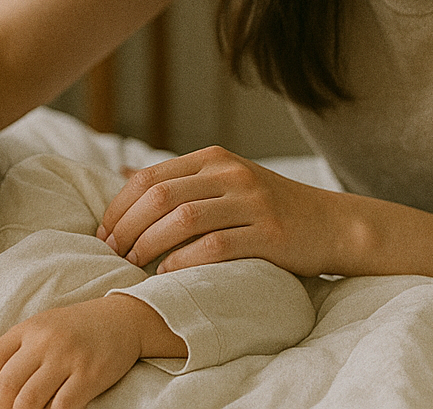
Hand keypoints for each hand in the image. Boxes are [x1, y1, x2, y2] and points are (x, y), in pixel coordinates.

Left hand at [0, 295, 180, 408]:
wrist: (123, 319)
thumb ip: (21, 348)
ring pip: (29, 401)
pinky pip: (60, 408)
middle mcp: (46, 341)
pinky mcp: (89, 376)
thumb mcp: (46, 326)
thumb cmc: (79, 328)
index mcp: (30, 328)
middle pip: (6, 385)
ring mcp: (68, 358)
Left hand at [97, 146, 344, 275]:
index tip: (102, 232)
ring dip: (150, 243)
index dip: (119, 206)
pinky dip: (185, 261)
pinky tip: (169, 274)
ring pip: (184, 218)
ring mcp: (252, 202)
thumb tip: (126, 175)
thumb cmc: (269, 208)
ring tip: (134, 264)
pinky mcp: (269, 233)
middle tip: (112, 252)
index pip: (150, 176)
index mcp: (215, 158)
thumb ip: (182, 179)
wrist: (331, 224)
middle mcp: (231, 173)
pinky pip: (216, 246)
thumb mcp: (227, 181)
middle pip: (161, 195)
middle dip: (128, 226)